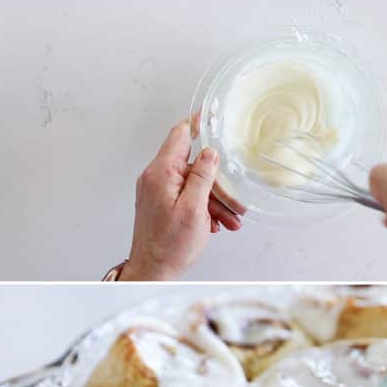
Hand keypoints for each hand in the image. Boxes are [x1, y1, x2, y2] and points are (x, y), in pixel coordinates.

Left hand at [120, 118, 244, 280]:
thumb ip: (202, 176)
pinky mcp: (161, 203)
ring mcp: (157, 190)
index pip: (180, 134)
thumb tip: (210, 153)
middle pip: (193, 164)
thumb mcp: (194, 208)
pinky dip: (203, 207)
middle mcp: (156, 177)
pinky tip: (216, 223)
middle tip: (235, 198)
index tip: (213, 114)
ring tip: (230, 219)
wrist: (152, 272)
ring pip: (193, 183)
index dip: (199, 123)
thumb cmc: (169, 246)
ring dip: (214, 199)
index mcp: (161, 172)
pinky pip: (187, 196)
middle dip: (217, 181)